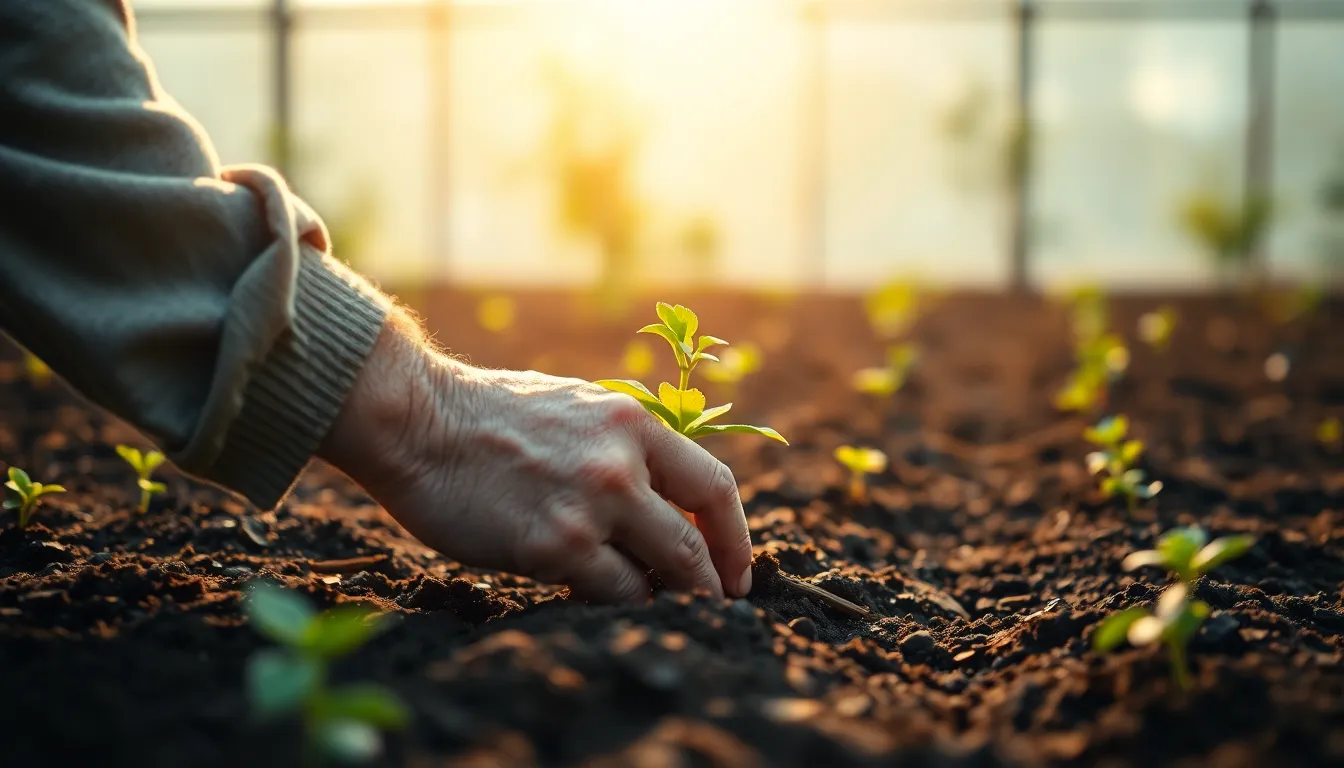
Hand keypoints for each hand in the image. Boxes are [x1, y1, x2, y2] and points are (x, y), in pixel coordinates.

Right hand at [317, 314, 753, 603]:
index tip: (736, 568)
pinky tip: (602, 600)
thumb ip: (623, 448)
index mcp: (633, 423)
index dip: (735, 536)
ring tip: (658, 608)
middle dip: (711, 582)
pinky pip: (610, 591)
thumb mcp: (577, 408)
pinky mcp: (553, 546)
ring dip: (666, 598)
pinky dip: (616, 602)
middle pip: (694, 542)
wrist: (417, 420)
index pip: (714, 485)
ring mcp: (591, 507)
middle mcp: (622, 464)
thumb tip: (662, 500)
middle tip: (715, 605)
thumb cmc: (488, 416)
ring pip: (661, 573)